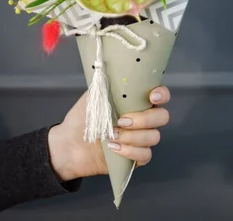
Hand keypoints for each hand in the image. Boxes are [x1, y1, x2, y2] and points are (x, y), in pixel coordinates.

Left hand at [48, 86, 169, 181]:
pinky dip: (130, 151)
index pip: (161, 95)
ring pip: (154, 137)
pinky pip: (145, 155)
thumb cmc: (83, 118)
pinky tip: (114, 147)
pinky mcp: (137, 157)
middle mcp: (143, 118)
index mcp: (136, 101)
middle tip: (122, 121)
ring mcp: (141, 138)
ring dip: (133, 137)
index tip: (152, 97)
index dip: (162, 94)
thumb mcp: (93, 97)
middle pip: (162, 117)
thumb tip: (114, 74)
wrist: (70, 145)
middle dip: (144, 119)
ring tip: (111, 135)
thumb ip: (107, 86)